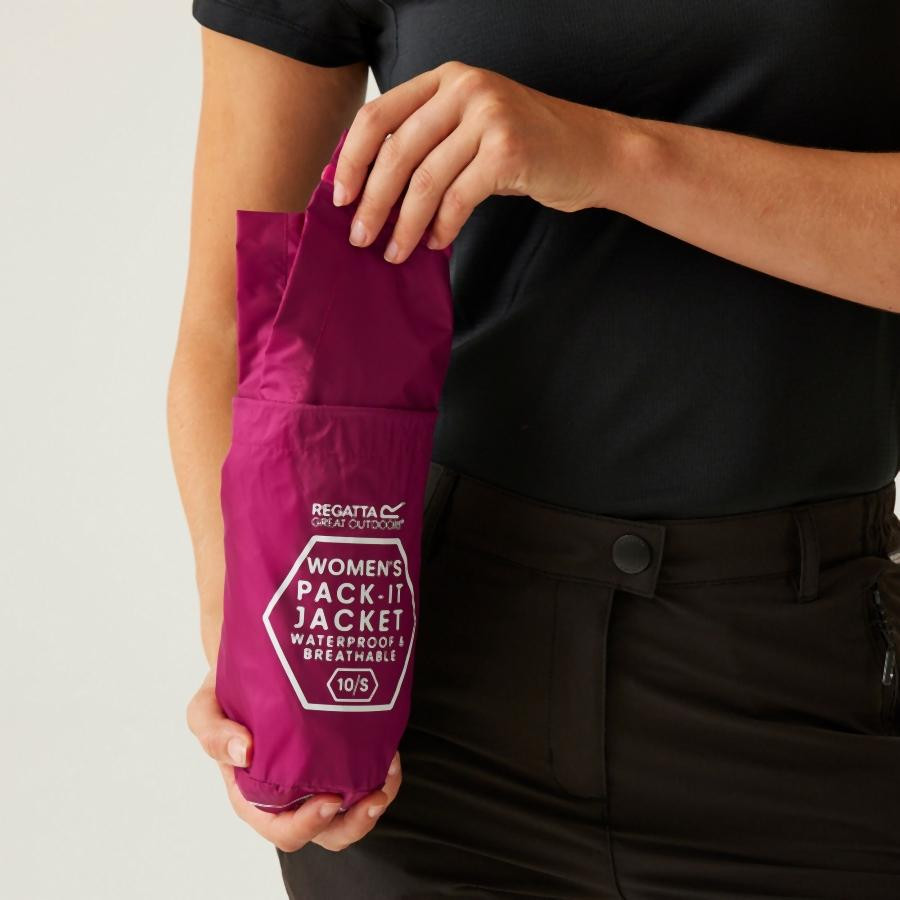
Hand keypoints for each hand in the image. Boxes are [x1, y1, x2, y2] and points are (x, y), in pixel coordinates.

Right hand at [186, 669, 402, 851]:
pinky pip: (366, 779)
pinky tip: (390, 752)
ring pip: (353, 812)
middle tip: (374, 797)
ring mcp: (318, 779)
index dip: (308, 824)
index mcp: (256, 797)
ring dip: (377, 800)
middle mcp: (291, 796)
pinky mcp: (340, 758)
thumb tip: (244, 751)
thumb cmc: (228, 696)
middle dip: (355, 823)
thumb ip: (213, 732)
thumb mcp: (206, 709)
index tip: (330, 801)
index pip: (283, 829)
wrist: (255, 665)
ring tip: (389, 772)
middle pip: (328, 832)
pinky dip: (383, 773)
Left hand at [331, 60, 625, 262]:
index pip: (379, 116)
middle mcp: (464, 89)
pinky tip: (435, 243)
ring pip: (425, 180)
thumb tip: (373, 190)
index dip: (352, 160)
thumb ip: (429, 142)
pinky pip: (458, 199)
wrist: (593, 151)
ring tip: (394, 252)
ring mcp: (488, 117)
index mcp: (446, 78)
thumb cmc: (528, 146)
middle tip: (360, 237)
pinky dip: (442, 227)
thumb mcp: (472, 128)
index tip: (339, 198)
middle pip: (396, 151)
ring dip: (403, 224)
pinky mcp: (508, 152)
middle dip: (372, 201)